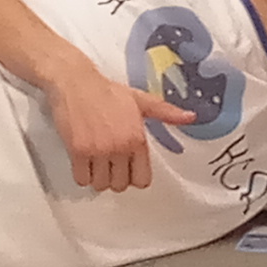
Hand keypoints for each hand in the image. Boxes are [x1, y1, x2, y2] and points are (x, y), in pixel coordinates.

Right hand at [46, 62, 192, 192]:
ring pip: (101, 185)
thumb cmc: (107, 91)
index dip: (133, 175)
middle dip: (114, 177)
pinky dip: (82, 173)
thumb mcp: (140, 100)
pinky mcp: (78, 151)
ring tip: (95, 160)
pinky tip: (83, 159)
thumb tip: (191, 117)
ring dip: (97, 177)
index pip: (142, 180)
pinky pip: (82, 179)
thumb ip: (166, 112)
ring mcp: (98, 150)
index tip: (126, 166)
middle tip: (108, 161)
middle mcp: (120, 147)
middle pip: (120, 186)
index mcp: (137, 139)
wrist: (75, 81)